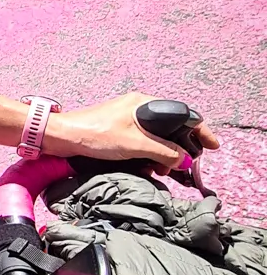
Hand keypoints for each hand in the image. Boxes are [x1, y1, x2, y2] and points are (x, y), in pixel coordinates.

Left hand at [43, 92, 219, 171]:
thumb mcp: (135, 145)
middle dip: (179, 149)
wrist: (61, 138)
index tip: (212, 146)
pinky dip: (148, 156)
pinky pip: (142, 143)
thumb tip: (183, 160)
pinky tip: (146, 168)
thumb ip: (163, 152)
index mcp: (144, 104)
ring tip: (160, 171)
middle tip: (181, 167)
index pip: (182, 115)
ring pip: (156, 138)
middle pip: (170, 128)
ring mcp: (127, 120)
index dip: (199, 131)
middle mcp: (138, 108)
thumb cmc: (95, 135)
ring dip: (162, 156)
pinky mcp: (118, 132)